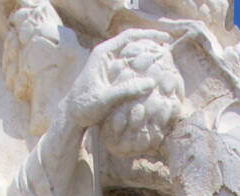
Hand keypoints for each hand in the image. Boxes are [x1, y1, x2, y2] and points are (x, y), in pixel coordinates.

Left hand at [63, 31, 182, 134]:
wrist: (71, 116)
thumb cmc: (84, 106)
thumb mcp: (105, 99)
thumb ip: (126, 90)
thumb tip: (151, 82)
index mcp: (103, 53)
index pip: (129, 36)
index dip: (148, 35)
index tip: (165, 38)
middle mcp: (107, 56)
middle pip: (132, 43)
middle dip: (151, 44)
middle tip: (168, 49)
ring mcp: (109, 66)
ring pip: (132, 56)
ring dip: (147, 57)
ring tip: (165, 62)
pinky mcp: (112, 77)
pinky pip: (130, 69)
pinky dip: (142, 70)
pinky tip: (153, 77)